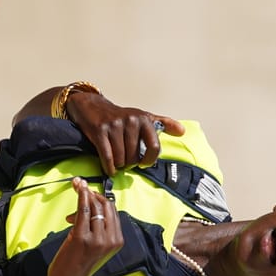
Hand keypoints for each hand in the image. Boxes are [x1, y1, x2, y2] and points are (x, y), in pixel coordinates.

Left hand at [45, 177, 122, 275]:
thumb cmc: (78, 265)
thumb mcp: (95, 246)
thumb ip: (97, 228)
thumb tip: (88, 204)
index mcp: (117, 241)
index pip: (113, 212)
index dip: (101, 198)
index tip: (90, 191)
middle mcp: (110, 239)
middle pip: (106, 206)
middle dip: (93, 193)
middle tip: (81, 187)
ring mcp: (97, 239)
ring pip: (95, 207)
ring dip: (85, 193)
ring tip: (76, 187)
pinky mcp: (82, 237)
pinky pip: (84, 211)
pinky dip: (81, 198)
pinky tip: (77, 190)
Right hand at [64, 89, 186, 173]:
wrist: (93, 106)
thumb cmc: (120, 116)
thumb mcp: (143, 116)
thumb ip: (163, 124)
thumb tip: (182, 131)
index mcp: (144, 118)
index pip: (154, 147)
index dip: (149, 160)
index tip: (143, 163)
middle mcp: (131, 120)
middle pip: (134, 156)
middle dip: (129, 163)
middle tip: (125, 160)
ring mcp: (115, 125)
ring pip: (121, 158)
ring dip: (118, 165)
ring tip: (117, 161)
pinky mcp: (100, 131)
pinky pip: (107, 157)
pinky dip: (109, 167)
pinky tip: (110, 169)